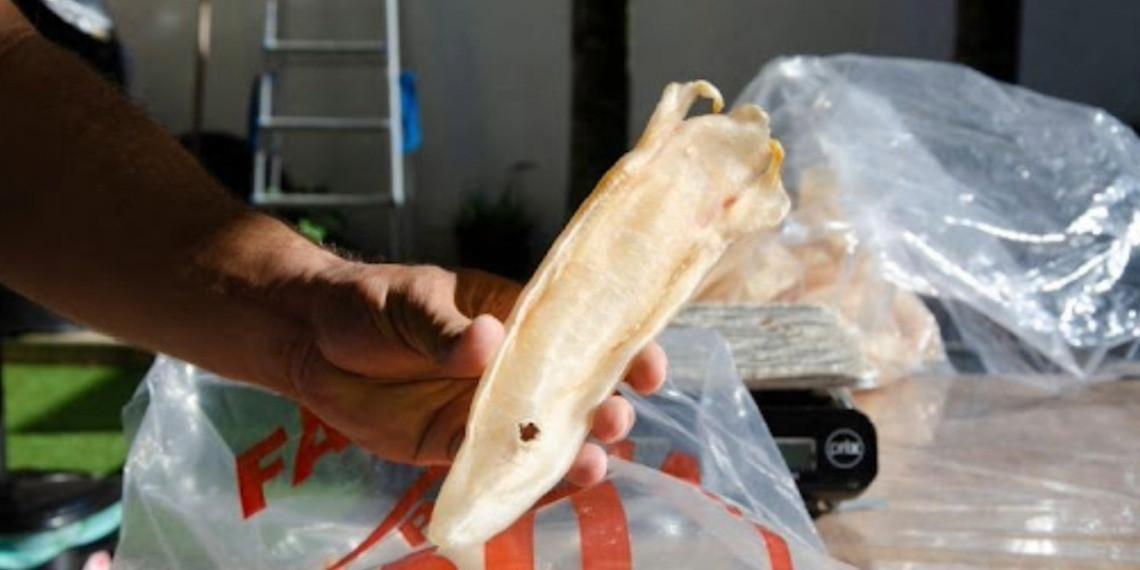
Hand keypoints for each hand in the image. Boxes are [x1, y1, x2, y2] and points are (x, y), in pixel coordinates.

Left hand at [286, 263, 666, 486]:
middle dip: (602, 408)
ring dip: (570, 453)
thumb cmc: (367, 303)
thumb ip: (445, 328)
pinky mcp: (453, 448)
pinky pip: (492, 471)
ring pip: (539, 439)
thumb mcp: (407, 302)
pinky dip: (515, 485)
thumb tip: (487, 340)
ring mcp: (484, 411)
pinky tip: (534, 495)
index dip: (619, 348)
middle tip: (616, 420)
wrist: (307, 342)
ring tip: (593, 464)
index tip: (648, 367)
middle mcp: (510, 369)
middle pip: (570, 392)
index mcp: (513, 318)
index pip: (577, 332)